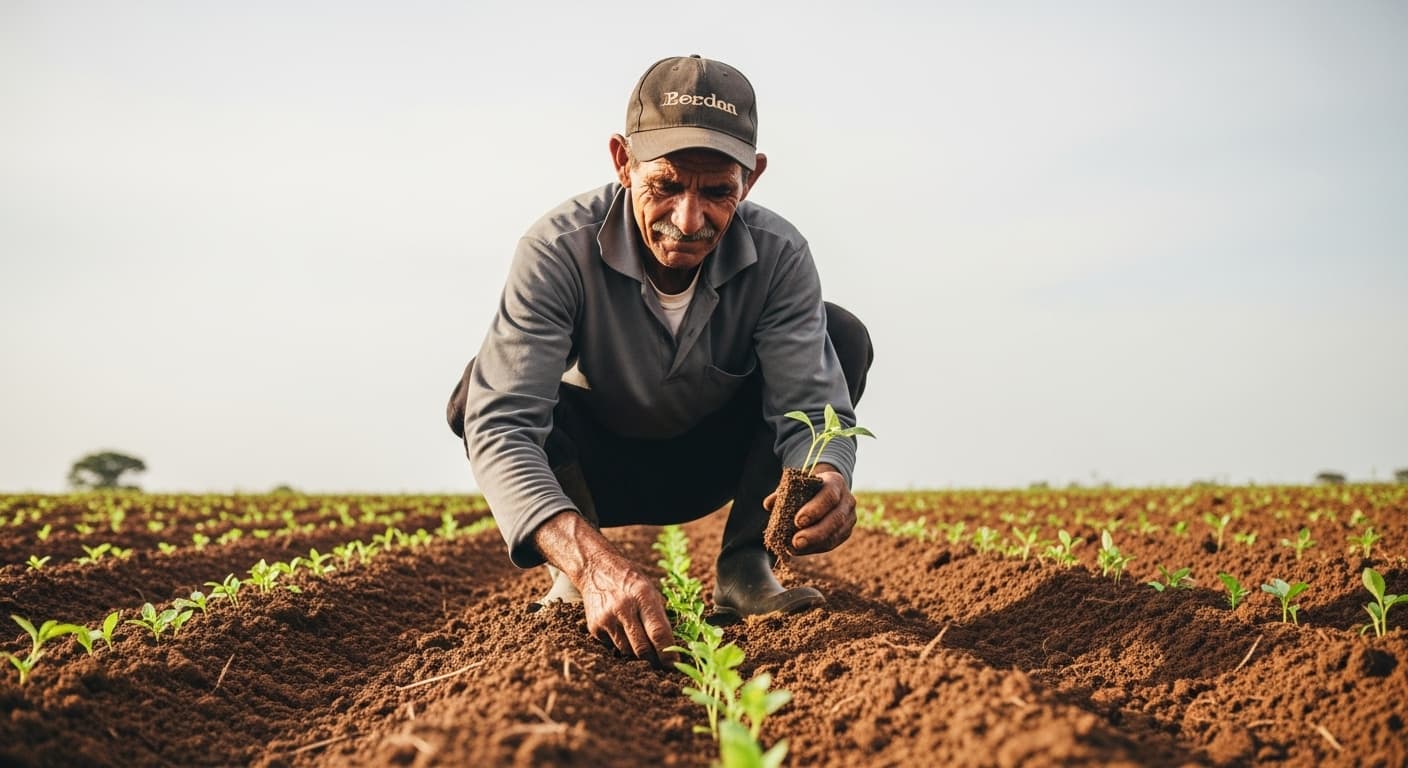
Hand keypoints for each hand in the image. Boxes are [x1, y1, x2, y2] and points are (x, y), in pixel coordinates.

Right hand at [578, 551, 677, 668]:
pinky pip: (613, 647)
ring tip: (642, 646)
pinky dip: (621, 645)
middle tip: (661, 665)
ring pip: (627, 651)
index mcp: (643, 596)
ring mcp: (607, 618)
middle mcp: (623, 607)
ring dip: (637, 654)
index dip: (668, 653)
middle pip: (642, 648)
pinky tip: (622, 631)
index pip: (658, 632)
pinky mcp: (594, 627)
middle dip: (654, 660)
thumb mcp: (650, 590)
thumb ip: (659, 616)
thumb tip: (672, 646)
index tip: (674, 665)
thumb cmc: (629, 581)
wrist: (595, 570)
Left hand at [764, 463, 855, 554]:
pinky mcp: (846, 531)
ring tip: (795, 548)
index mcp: (836, 483)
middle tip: (796, 542)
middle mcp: (847, 500)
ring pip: (835, 535)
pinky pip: (832, 543)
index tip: (798, 521)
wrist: (828, 490)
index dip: (815, 510)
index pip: (829, 496)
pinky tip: (800, 550)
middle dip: (815, 533)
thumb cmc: (808, 487)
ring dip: (814, 544)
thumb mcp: (798, 484)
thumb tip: (768, 504)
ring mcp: (850, 517)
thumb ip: (783, 493)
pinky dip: (815, 548)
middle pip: (835, 519)